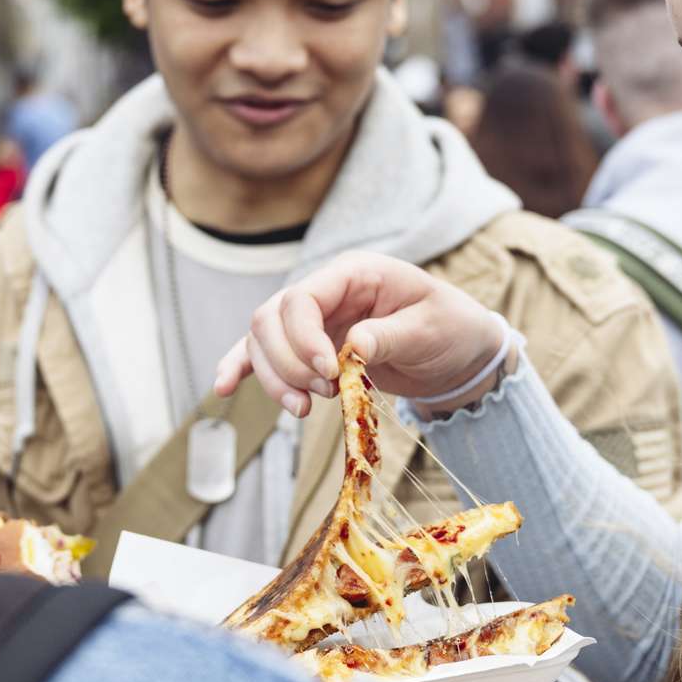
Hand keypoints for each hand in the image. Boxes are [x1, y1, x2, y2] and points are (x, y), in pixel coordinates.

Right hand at [211, 251, 509, 417]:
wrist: (457, 349)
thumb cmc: (450, 328)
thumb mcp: (431, 328)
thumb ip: (390, 335)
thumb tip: (352, 348)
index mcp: (353, 274)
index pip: (301, 299)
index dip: (302, 340)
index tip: (329, 375)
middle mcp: (324, 291)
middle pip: (270, 320)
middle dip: (287, 364)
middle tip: (323, 394)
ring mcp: (312, 319)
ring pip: (262, 341)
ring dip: (274, 378)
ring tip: (307, 408)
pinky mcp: (307, 347)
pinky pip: (263, 353)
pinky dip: (242, 368)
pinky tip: (224, 389)